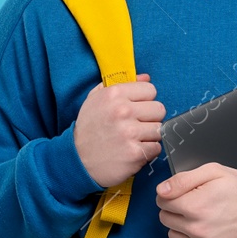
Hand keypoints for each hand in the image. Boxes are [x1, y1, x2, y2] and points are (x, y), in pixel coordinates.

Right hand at [74, 72, 165, 188]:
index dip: (145, 101)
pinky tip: (132, 151)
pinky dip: (147, 151)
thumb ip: (121, 84)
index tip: (136, 109)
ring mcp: (129, 133)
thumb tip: (146, 77)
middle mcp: (122, 111)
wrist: (77, 160)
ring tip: (133, 139)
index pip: (151, 90)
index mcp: (114, 94)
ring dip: (149, 136)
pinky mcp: (135, 153)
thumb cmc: (88, 129)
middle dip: (150, 118)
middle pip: (159, 109)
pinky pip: (156, 148)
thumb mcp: (96, 100)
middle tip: (136, 126)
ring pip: (159, 129)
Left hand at [155, 163, 236, 237]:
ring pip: (173, 237)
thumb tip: (162, 190)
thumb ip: (183, 179)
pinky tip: (202, 235)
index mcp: (195, 205)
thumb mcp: (214, 172)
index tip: (185, 194)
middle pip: (165, 218)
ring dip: (182, 228)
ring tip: (201, 219)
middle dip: (176, 210)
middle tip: (195, 205)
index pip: (161, 201)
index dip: (172, 194)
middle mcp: (197, 229)